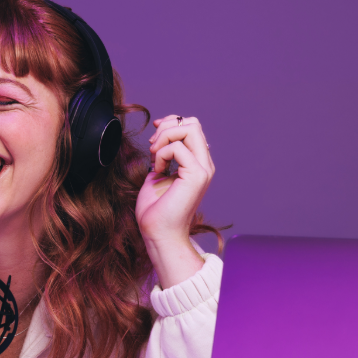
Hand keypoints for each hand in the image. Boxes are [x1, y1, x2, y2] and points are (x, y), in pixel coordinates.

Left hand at [136, 115, 215, 287]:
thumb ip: (163, 156)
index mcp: (198, 163)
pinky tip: (157, 170)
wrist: (158, 233)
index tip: (153, 137)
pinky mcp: (196, 175)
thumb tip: (159, 138)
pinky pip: (178, 147)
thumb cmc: (156, 209)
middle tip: (152, 147)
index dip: (171, 124)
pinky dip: (161, 154)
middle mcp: (204, 164)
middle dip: (167, 127)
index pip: (192, 127)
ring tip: (154, 156)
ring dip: (164, 137)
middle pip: (192, 123)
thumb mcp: (158, 174)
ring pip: (189, 128)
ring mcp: (203, 169)